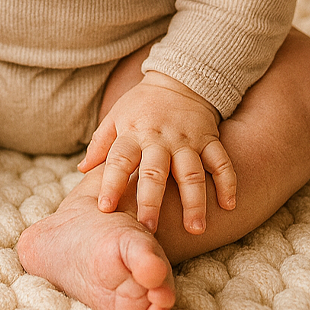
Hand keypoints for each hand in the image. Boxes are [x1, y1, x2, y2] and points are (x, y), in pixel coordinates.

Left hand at [78, 72, 235, 234]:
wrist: (178, 79)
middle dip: (152, 201)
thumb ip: (100, 143)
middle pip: (155, 172)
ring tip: (195, 229)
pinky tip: (228, 205)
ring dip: (194, 201)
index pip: (118, 160)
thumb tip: (81, 170)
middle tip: (149, 229)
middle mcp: (160, 138)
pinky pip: (221, 161)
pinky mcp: (209, 138)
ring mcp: (187, 139)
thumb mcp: (116, 116)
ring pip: (191, 172)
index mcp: (133, 133)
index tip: (105, 208)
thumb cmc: (141, 105)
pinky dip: (227, 182)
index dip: (111, 183)